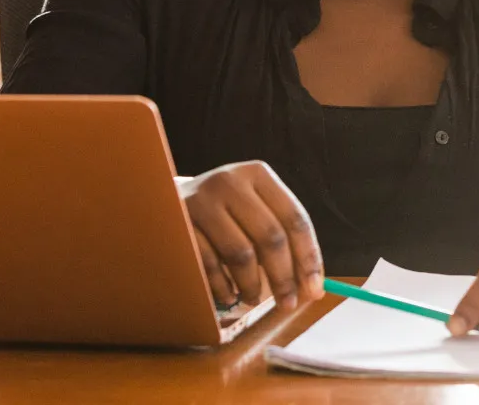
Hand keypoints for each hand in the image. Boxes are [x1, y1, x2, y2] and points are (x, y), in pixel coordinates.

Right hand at [177, 161, 324, 312]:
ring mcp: (201, 201)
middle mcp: (230, 181)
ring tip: (254, 297)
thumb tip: (313, 286)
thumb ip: (282, 237)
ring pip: (241, 254)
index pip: (294, 218)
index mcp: (257, 174)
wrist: (162, 202)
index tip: (315, 289)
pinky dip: (224, 287)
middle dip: (284, 277)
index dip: (308, 257)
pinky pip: (210, 265)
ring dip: (253, 285)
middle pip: (271, 237)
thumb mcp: (252, 209)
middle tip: (288, 304)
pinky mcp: (179, 225)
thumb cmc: (221, 212)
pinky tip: (229, 295)